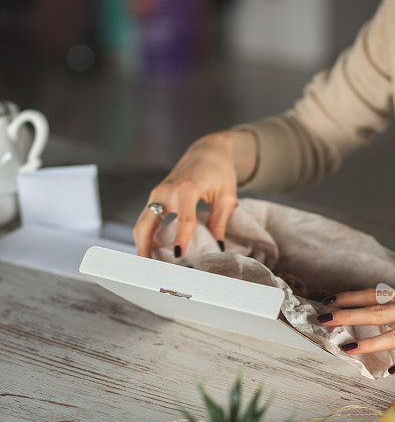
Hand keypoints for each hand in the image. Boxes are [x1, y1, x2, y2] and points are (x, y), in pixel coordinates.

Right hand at [133, 130, 255, 257]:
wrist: (207, 152)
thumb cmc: (219, 172)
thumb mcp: (226, 197)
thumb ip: (220, 222)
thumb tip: (218, 247)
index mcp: (187, 189)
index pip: (183, 220)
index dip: (180, 239)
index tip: (178, 257)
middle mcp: (166, 191)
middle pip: (147, 223)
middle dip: (145, 247)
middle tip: (150, 269)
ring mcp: (157, 194)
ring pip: (141, 223)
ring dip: (142, 244)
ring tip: (149, 266)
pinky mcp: (155, 197)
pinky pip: (145, 219)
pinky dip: (145, 236)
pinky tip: (151, 251)